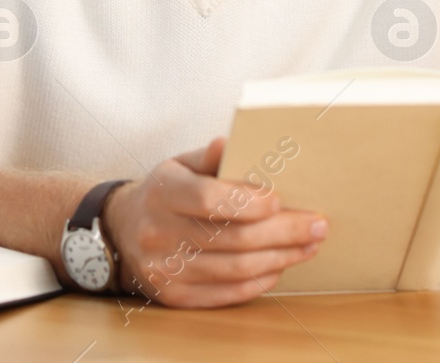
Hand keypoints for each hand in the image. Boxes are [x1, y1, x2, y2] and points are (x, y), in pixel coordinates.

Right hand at [101, 137, 326, 307]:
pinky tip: (281, 266)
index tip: (280, 200)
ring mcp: (166, 270)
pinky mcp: (175, 296)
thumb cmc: (164, 193)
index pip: (209, 199)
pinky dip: (260, 281)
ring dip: (280, 258)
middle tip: (317, 225)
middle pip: (232, 238)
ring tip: (309, 246)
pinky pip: (227, 293)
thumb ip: (209, 157)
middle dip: (283, 232)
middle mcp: (160, 234)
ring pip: (234, 269)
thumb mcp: (178, 164)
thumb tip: (232, 143)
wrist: (121, 232)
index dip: (248, 202)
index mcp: (163, 194)